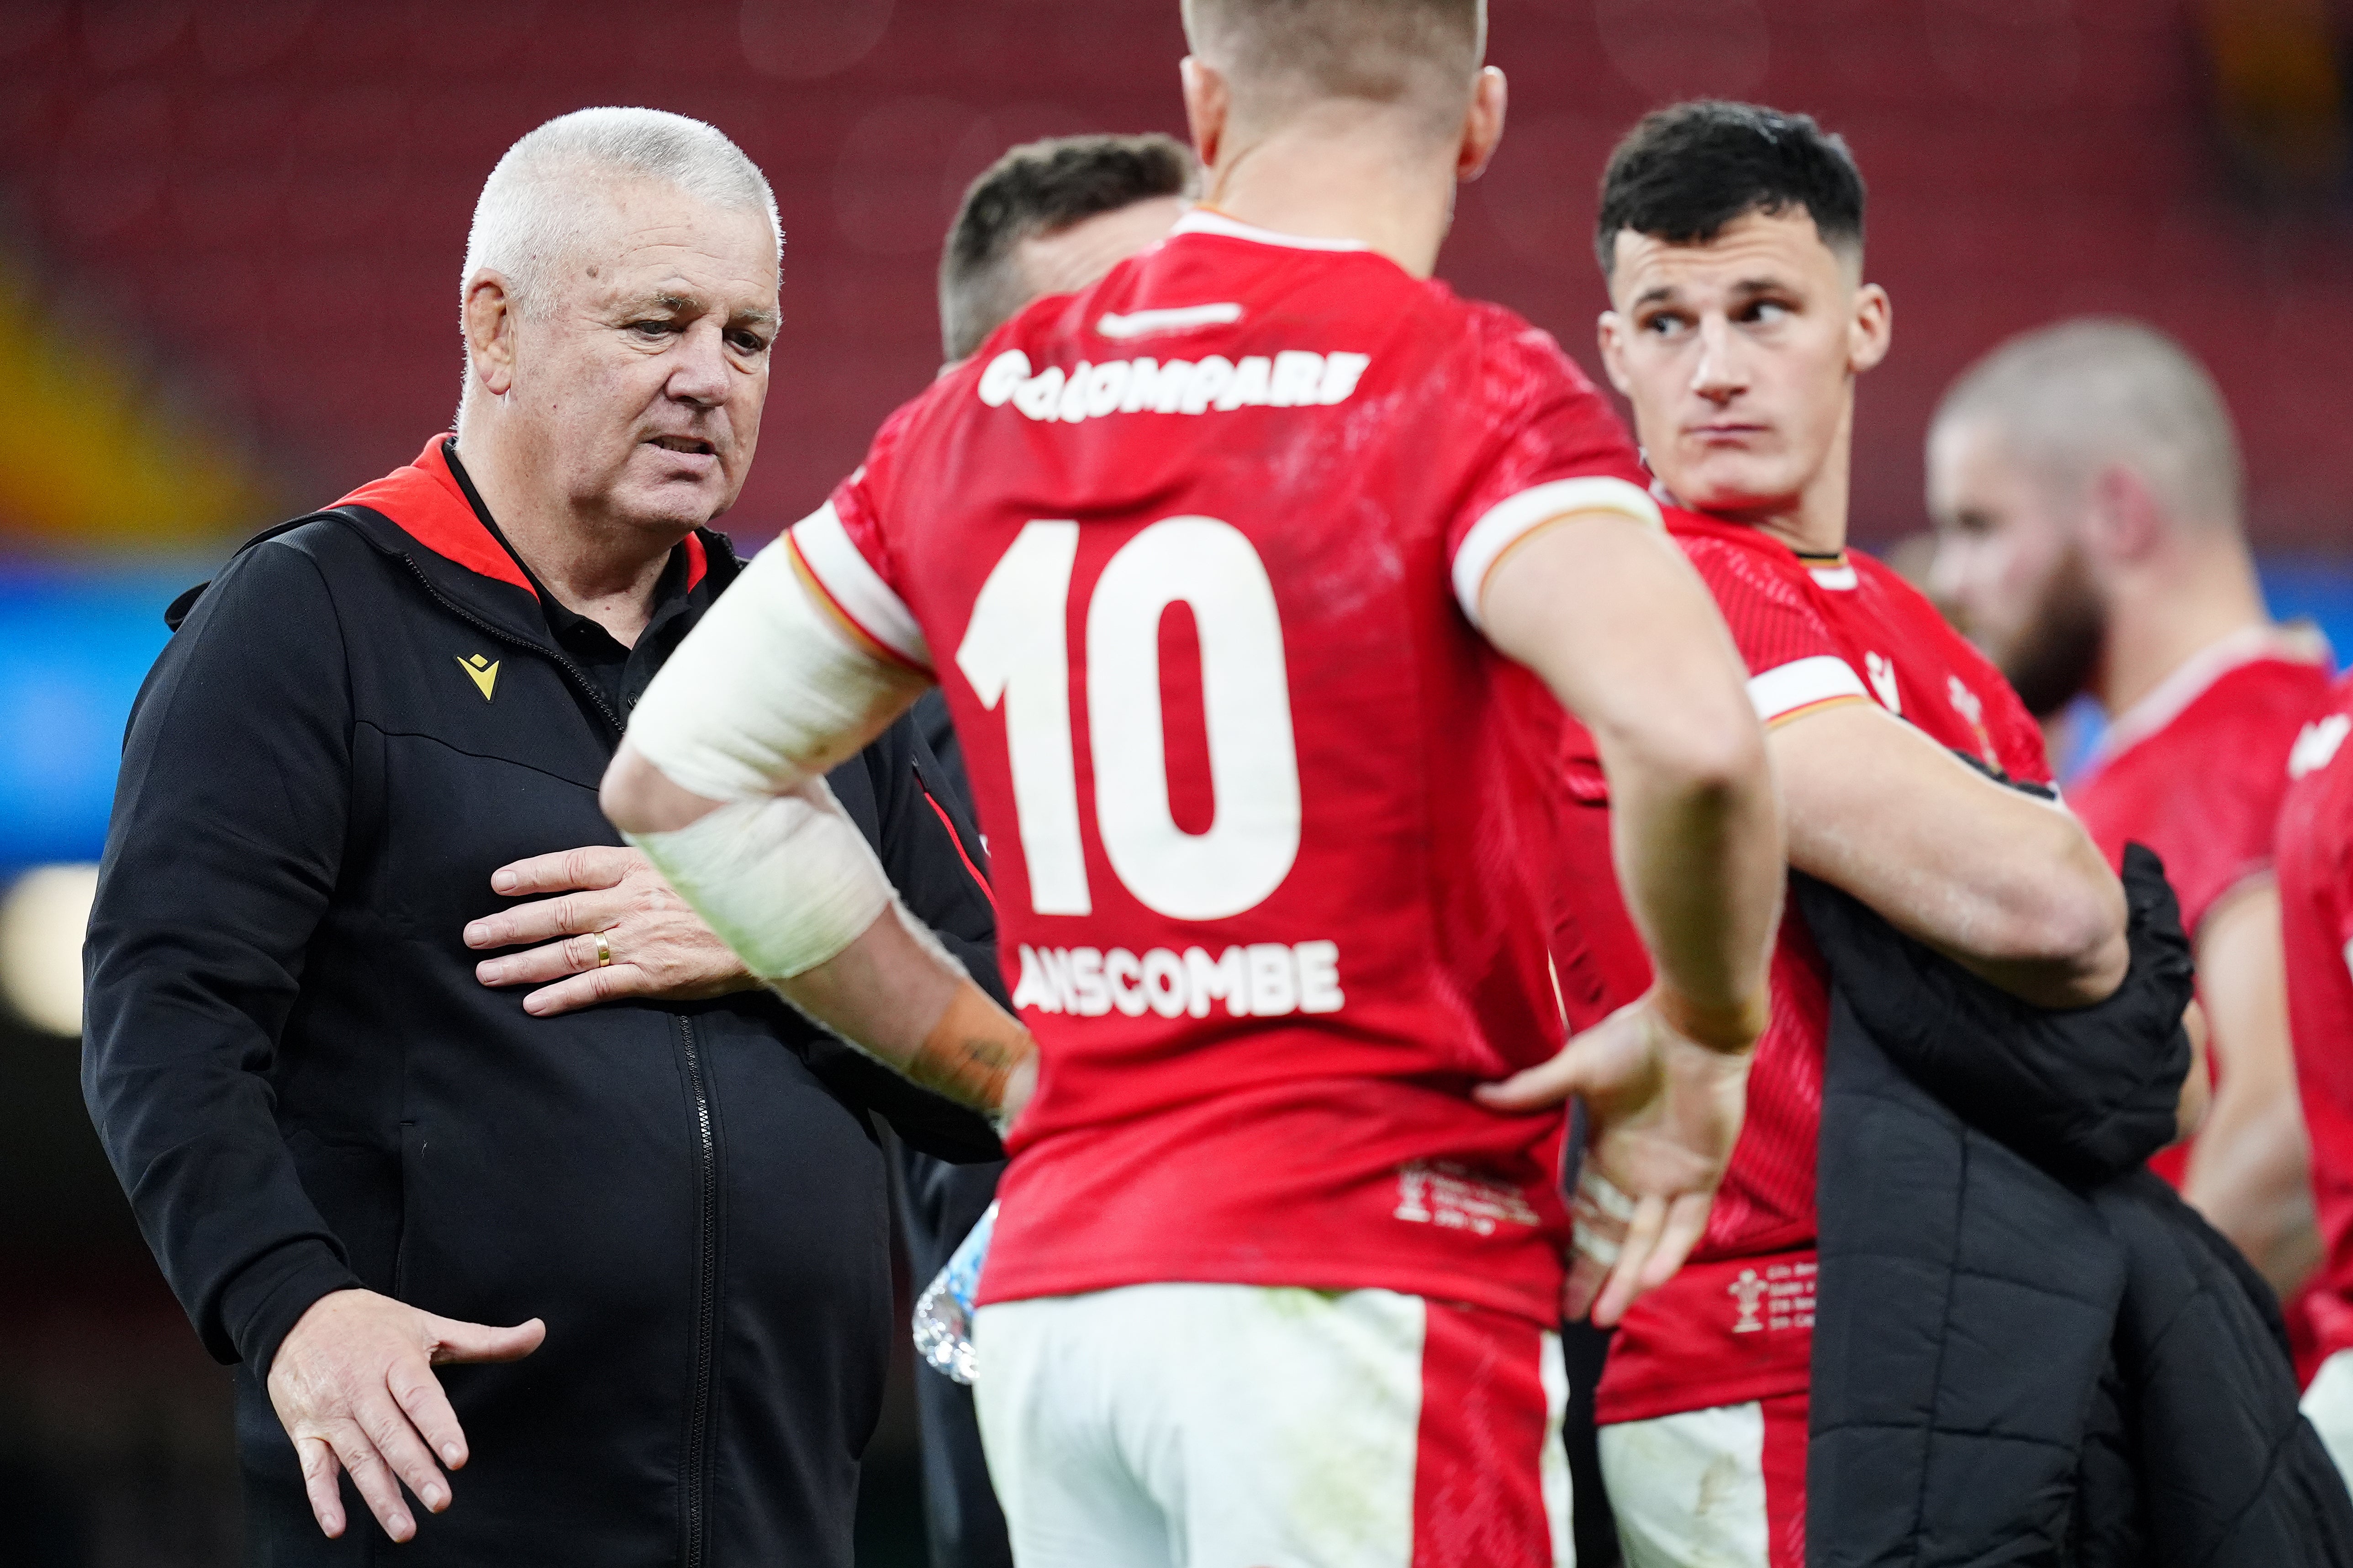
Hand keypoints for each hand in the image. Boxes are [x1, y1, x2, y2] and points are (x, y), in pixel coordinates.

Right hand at [266, 1288, 543, 1541]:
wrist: (297, 1313)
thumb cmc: (373, 1322)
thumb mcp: (429, 1324)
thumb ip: (485, 1339)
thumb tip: (539, 1331)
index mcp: (395, 1361)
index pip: (419, 1398)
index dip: (439, 1428)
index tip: (459, 1458)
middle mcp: (360, 1389)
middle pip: (390, 1435)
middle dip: (415, 1471)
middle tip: (441, 1502)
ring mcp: (331, 1412)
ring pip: (357, 1458)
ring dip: (380, 1496)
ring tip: (405, 1529)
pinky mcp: (305, 1429)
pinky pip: (313, 1468)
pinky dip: (323, 1499)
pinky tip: (338, 1527)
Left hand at [466, 846, 757, 1015]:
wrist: (778, 921)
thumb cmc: (737, 888)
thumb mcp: (693, 858)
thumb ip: (655, 860)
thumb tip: (626, 857)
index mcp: (640, 867)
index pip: (573, 866)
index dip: (533, 874)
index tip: (499, 881)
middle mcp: (631, 901)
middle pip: (557, 913)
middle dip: (510, 924)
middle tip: (474, 935)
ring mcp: (639, 939)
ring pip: (567, 952)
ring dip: (522, 964)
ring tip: (487, 972)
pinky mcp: (652, 975)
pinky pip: (597, 986)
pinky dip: (562, 996)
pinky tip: (534, 1004)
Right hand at [1476, 990, 1753, 1326]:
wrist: (1693, 1026)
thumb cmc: (1634, 1040)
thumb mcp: (1577, 1068)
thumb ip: (1536, 1090)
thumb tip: (1480, 1096)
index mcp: (1604, 1152)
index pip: (1584, 1212)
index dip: (1570, 1245)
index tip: (1549, 1280)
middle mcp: (1635, 1175)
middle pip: (1612, 1238)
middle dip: (1592, 1276)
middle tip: (1572, 1317)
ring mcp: (1669, 1179)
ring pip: (1647, 1242)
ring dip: (1627, 1278)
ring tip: (1604, 1316)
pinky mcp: (1702, 1176)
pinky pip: (1686, 1225)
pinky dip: (1670, 1252)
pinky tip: (1650, 1280)